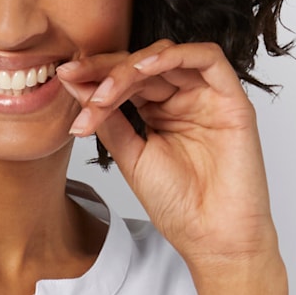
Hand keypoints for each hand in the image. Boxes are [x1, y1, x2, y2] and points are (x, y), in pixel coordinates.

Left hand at [56, 41, 280, 272]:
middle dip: (105, 70)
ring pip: (169, 57)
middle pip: (143, 64)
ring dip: (132, 67)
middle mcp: (184, 99)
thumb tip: (75, 85)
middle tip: (75, 80)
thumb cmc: (178, 206)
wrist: (212, 238)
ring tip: (104, 90)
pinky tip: (143, 70)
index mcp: (160, 112)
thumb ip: (108, 119)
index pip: (126, 79)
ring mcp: (208, 98)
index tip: (63, 78)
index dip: (95, 75)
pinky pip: (208, 58)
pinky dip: (174, 56)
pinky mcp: (232, 100)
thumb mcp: (130, 156)